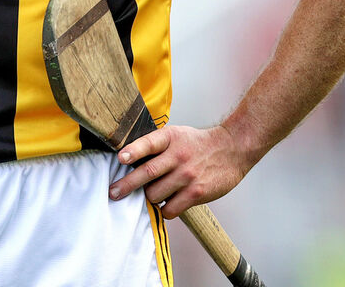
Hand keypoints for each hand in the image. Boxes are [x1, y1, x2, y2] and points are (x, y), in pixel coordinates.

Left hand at [108, 125, 247, 219]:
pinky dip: (164, 210)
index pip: (148, 143)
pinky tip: (167, 204)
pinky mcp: (196, 192)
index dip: (133, 151)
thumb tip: (126, 160)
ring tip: (153, 193)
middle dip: (127, 185)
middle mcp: (178, 156)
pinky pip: (170, 209)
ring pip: (155, 194)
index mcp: (170, 138)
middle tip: (113, 193)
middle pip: (147, 172)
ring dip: (149, 197)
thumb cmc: (197, 144)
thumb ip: (155, 145)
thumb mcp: (176, 135)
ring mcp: (187, 175)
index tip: (120, 158)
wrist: (231, 149)